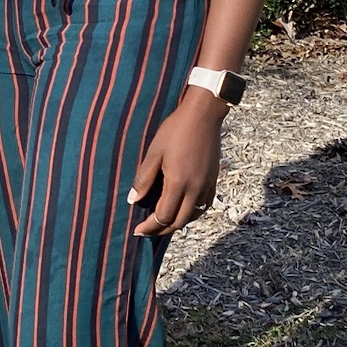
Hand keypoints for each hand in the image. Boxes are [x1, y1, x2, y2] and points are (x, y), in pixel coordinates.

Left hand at [128, 91, 224, 236]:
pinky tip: (183, 209)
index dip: (150, 226)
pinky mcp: (214, 180)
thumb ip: (143, 178)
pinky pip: (204, 206)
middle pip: (179, 222)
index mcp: (178, 183)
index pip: (163, 216)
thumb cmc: (175, 130)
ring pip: (193, 216)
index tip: (138, 230)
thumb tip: (133, 200)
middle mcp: (195, 189)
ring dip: (177, 223)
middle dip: (162, 230)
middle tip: (147, 231)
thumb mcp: (154, 152)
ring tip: (162, 222)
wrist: (203, 115)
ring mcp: (207, 185)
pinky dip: (192, 213)